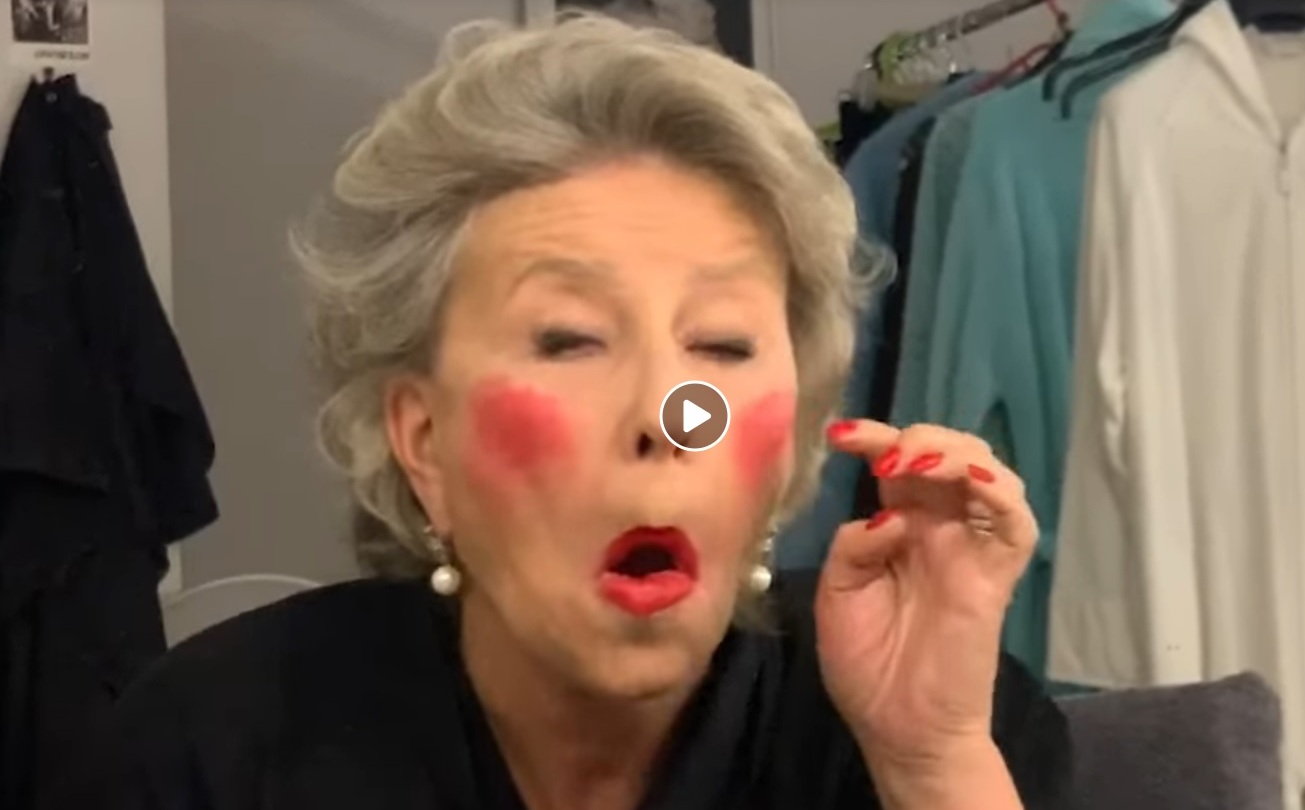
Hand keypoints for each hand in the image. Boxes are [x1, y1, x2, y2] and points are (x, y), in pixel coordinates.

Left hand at [814, 420, 1036, 768]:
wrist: (899, 728)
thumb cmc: (866, 663)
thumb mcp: (838, 593)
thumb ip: (855, 546)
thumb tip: (891, 516)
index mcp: (899, 524)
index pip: (898, 462)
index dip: (874, 438)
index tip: (840, 433)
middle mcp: (940, 527)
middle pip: (949, 453)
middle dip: (918, 436)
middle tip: (881, 452)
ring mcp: (972, 549)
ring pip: (989, 473)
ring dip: (957, 452)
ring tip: (914, 460)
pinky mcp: (997, 576)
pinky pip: (1016, 524)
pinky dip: (1001, 493)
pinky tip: (970, 480)